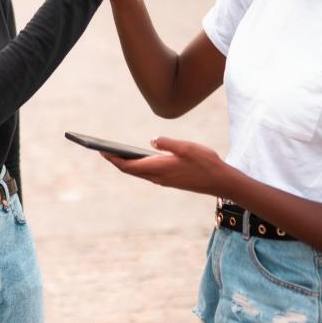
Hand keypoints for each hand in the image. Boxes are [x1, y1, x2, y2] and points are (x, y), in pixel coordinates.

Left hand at [100, 136, 235, 197]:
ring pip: (139, 173)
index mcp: (158, 168)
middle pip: (130, 170)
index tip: (100, 151)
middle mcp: (157, 177)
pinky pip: (148, 174)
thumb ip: (167, 143)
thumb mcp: (186, 147)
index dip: (113, 159)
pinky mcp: (169, 181)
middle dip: (115, 161)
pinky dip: (138, 167)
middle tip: (102, 151)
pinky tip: (139, 158)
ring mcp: (163, 180)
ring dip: (127, 164)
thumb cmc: (205, 162)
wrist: (220, 181)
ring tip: (116, 153)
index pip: (128, 165)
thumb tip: (151, 141)